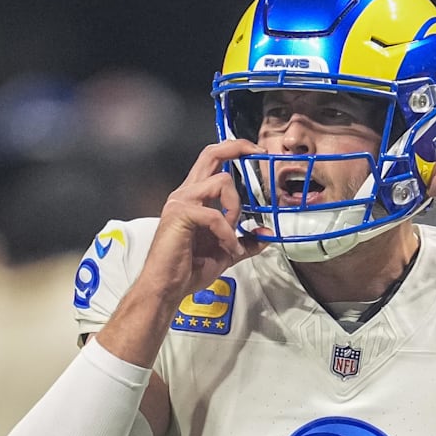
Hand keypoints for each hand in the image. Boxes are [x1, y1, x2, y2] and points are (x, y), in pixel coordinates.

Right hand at [145, 139, 268, 301]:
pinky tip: (227, 249)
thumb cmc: (188, 269)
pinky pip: (217, 216)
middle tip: (258, 154)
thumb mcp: (227, 252)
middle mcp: (186, 193)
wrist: (167, 287)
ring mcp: (181, 202)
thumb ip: (246, 240)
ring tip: (231, 236)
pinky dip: (228, 234)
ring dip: (235, 209)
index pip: (212, 161)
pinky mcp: (181, 214)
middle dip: (237, 148)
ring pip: (222, 182)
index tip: (256, 153)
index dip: (235, 150)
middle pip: (211, 154)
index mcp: (194, 197)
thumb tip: (268, 234)